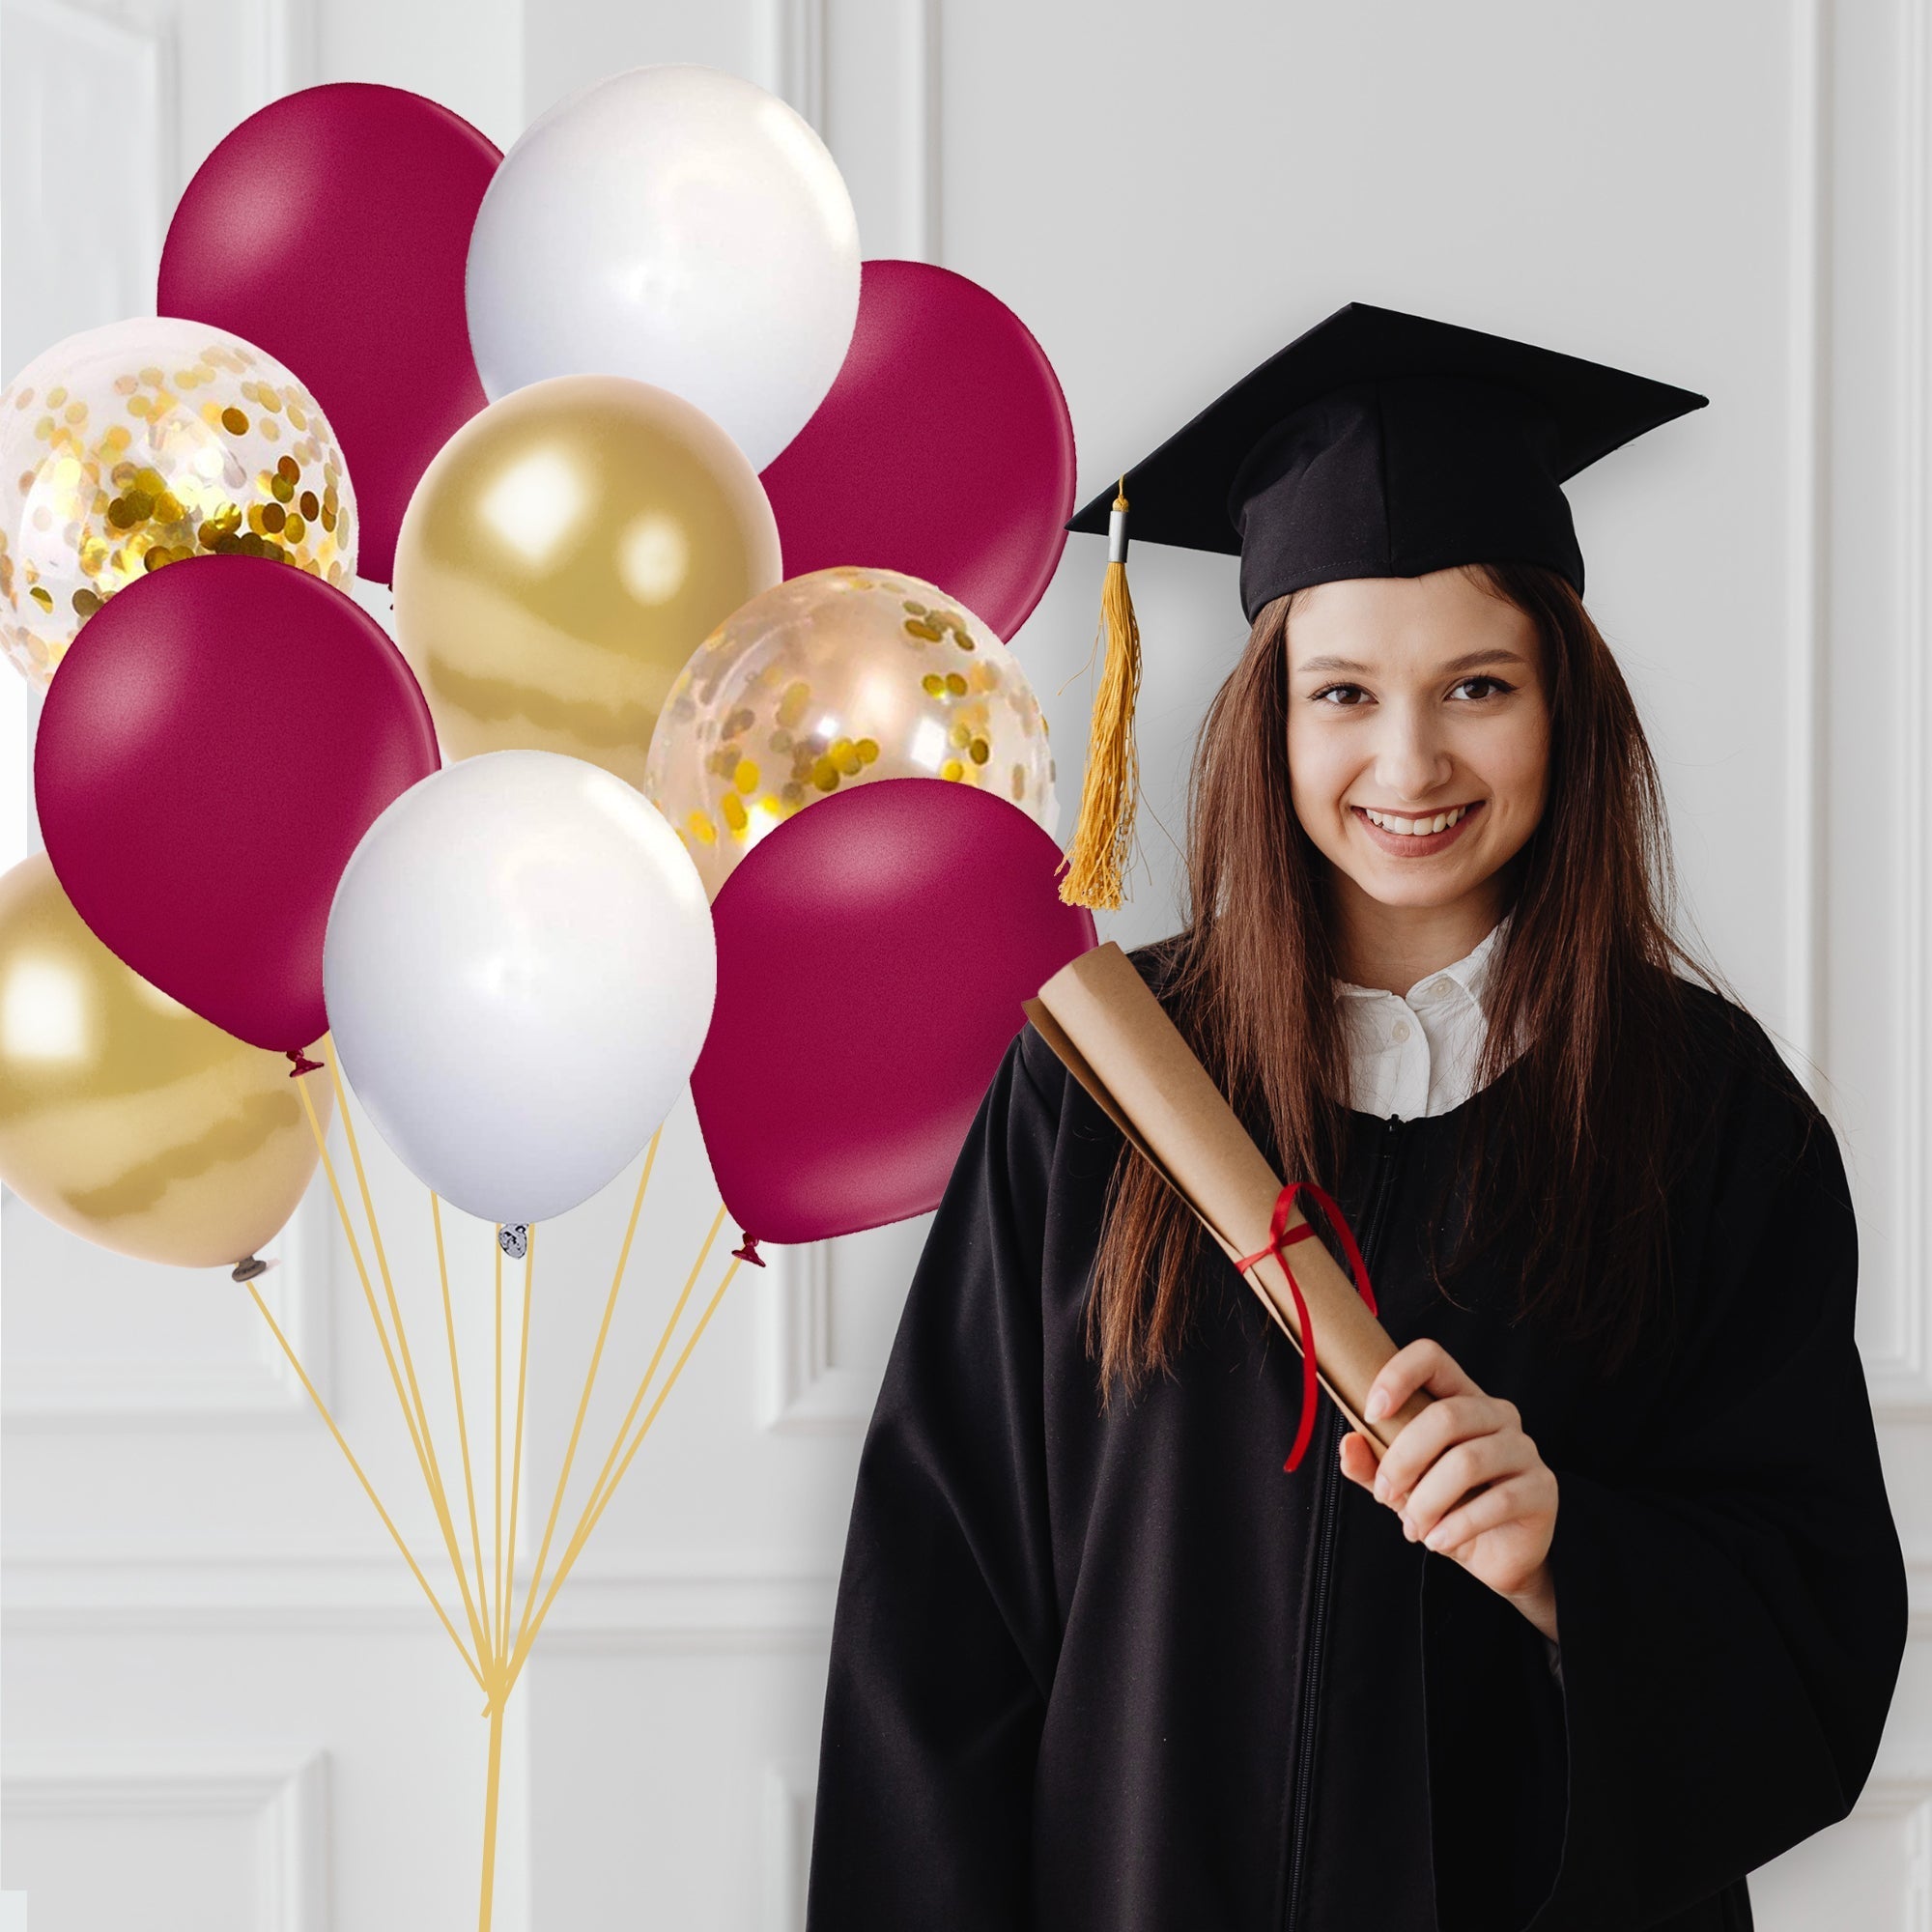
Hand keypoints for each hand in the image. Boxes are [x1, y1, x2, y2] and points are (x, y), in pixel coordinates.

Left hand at [1337, 1337, 1559, 1641]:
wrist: (1494, 1557)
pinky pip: (1497, 1501)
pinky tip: (1438, 1540)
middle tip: (1385, 1494)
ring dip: (1428, 1500)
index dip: (1398, 1375)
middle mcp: (1497, 1414)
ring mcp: (1524, 1449)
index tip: (1371, 1412)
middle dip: (1403, 1460)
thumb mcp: (1401, 1487)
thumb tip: (1348, 1445)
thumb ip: (1371, 1466)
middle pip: (1446, 1416)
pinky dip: (1457, 1525)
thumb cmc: (1446, 1507)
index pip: (1432, 1357)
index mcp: (1461, 1398)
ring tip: (1413, 1527)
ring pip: (1468, 1461)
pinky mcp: (1543, 1488)